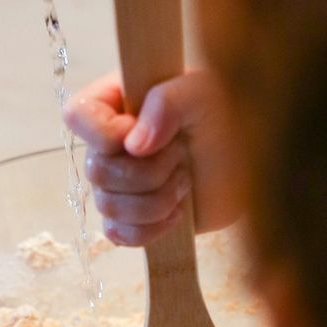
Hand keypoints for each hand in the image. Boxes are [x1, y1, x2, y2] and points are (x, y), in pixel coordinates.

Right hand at [65, 67, 239, 245]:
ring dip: (157, 199)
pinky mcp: (131, 219)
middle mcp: (107, 144)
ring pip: (109, 207)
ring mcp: (117, 184)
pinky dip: (151, 228)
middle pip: (97, 171)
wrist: (250, 161)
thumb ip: (167, 102)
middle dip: (149, 172)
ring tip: (186, 180)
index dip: (107, 135)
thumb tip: (135, 145)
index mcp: (114, 103)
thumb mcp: (202, 92)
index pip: (77, 116)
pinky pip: (118, 235)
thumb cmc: (225, 116)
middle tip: (182, 156)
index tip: (145, 137)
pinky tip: (177, 212)